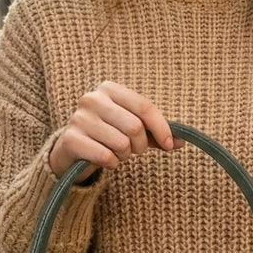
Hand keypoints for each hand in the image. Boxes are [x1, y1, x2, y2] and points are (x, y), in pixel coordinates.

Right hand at [48, 82, 181, 180]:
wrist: (71, 149)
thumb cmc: (107, 135)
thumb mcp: (132, 129)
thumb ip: (156, 134)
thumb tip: (181, 142)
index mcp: (110, 89)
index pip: (145, 107)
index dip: (161, 128)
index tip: (169, 145)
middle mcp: (92, 99)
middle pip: (135, 127)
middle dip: (140, 146)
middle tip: (133, 150)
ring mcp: (79, 118)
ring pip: (121, 143)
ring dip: (124, 156)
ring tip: (116, 153)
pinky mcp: (71, 139)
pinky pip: (106, 156)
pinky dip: (112, 164)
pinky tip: (105, 160)